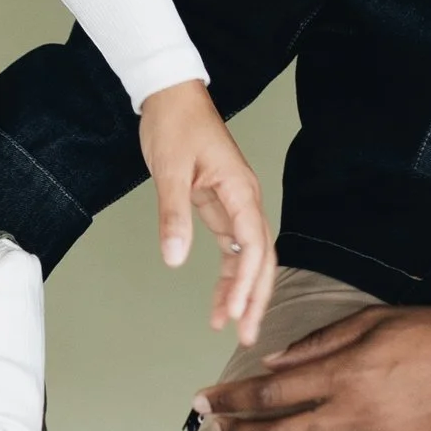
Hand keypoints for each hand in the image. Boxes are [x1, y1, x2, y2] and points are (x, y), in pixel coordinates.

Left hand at [138, 79, 275, 346]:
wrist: (171, 94)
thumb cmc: (174, 123)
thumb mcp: (169, 170)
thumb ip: (173, 216)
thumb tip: (175, 258)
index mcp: (239, 190)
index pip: (252, 246)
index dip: (245, 283)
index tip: (232, 313)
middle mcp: (245, 200)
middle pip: (261, 258)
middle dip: (255, 298)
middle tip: (246, 336)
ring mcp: (235, 203)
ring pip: (249, 257)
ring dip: (242, 291)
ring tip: (230, 325)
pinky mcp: (221, 205)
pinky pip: (233, 248)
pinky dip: (228, 274)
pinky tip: (220, 298)